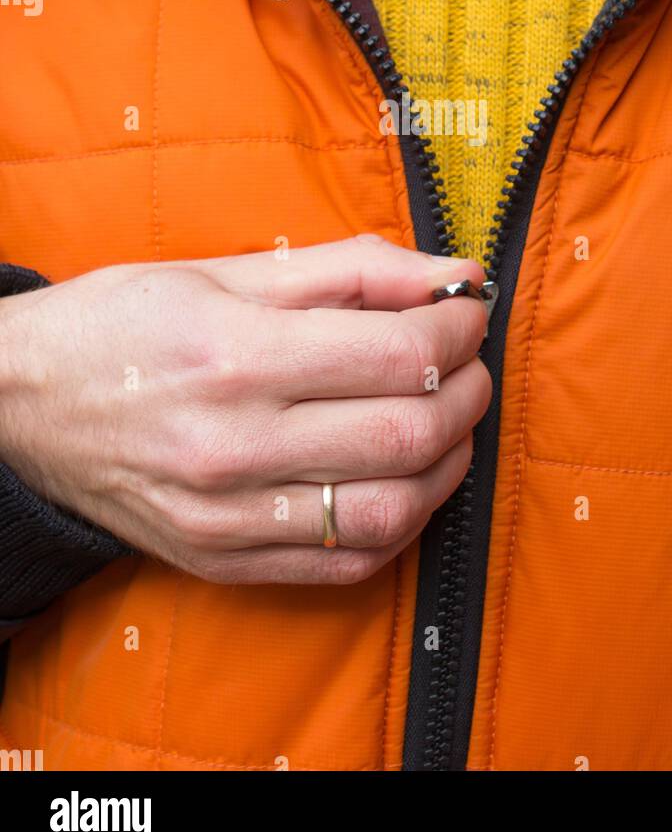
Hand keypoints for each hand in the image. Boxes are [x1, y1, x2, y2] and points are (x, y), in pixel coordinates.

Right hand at [0, 236, 490, 585]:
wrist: (19, 402)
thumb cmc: (121, 323)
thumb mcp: (227, 270)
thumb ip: (352, 270)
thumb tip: (453, 276)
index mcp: (234, 354)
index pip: (398, 356)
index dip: (458, 332)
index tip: (464, 312)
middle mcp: (232, 445)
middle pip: (408, 434)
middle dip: (467, 391)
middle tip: (464, 360)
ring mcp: (227, 516)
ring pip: (394, 510)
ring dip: (448, 461)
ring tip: (442, 418)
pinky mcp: (224, 559)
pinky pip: (348, 561)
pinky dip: (402, 520)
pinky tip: (401, 476)